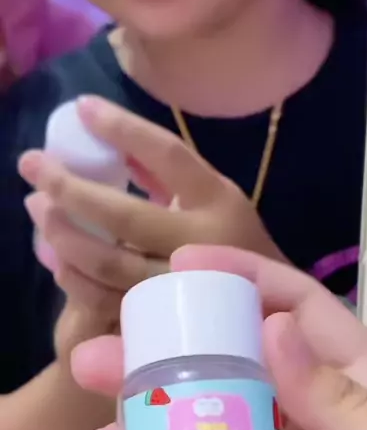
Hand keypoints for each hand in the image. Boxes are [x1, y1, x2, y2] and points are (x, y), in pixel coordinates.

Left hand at [18, 96, 283, 357]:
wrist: (272, 318)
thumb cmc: (237, 250)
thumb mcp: (216, 202)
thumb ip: (169, 176)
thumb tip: (114, 139)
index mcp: (220, 203)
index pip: (169, 155)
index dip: (124, 129)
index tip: (83, 107)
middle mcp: (203, 245)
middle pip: (125, 215)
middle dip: (68, 189)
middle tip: (32, 166)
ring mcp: (181, 289)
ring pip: (109, 264)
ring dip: (63, 236)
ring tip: (37, 209)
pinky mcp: (165, 322)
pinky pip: (108, 300)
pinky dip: (74, 279)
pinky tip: (54, 258)